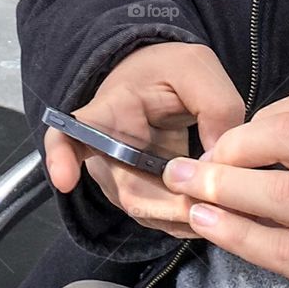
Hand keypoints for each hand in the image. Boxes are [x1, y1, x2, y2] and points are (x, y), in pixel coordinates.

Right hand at [45, 43, 244, 238]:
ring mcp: (126, 180)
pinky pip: (170, 219)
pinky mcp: (150, 196)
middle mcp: (108, 155)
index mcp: (108, 113)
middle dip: (172, 203)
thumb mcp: (195, 68)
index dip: (61, 159)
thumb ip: (214, 105)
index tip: (64, 180)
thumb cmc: (170, 70)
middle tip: (210, 193)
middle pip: (129, 193)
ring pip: (153, 214)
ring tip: (227, 199)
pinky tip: (225, 205)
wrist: (166, 82)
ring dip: (190, 214)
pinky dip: (199, 217)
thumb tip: (219, 161)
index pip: (69, 137)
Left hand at [164, 89, 288, 287]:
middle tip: (199, 165)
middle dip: (231, 144)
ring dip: (219, 185)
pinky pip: (287, 251)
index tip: (231, 141)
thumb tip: (273, 170)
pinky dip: (236, 234)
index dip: (259, 117)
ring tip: (180, 186)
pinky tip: (205, 225)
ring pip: (280, 192)